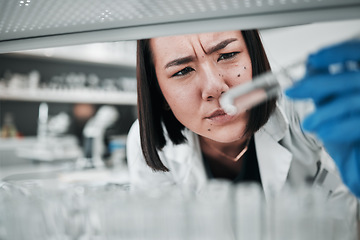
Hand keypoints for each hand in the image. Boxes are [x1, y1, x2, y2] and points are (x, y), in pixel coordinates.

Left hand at [286, 38, 359, 196]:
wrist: (359, 162)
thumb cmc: (349, 133)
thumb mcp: (333, 105)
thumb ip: (325, 86)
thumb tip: (310, 66)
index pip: (356, 53)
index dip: (335, 53)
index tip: (312, 59)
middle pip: (352, 77)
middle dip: (318, 84)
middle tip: (292, 91)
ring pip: (352, 101)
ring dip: (325, 112)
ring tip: (308, 124)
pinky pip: (358, 123)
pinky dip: (338, 128)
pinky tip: (322, 133)